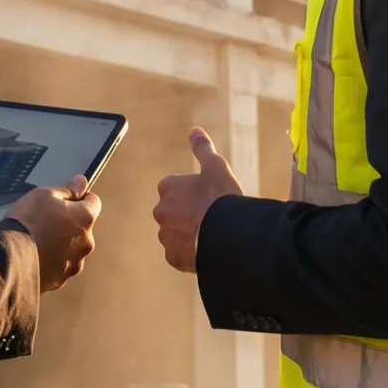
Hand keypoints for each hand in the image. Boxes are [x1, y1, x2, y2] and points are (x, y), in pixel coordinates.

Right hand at [8, 175, 101, 291]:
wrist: (10, 259)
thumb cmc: (28, 225)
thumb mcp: (44, 195)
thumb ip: (67, 189)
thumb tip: (81, 182)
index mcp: (85, 218)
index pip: (94, 202)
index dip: (80, 197)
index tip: (67, 198)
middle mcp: (85, 243)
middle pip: (82, 227)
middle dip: (69, 222)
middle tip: (47, 219)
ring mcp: (74, 263)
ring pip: (72, 248)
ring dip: (61, 243)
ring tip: (39, 238)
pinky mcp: (61, 279)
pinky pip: (60, 265)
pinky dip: (52, 260)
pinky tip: (36, 253)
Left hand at [152, 128, 241, 273]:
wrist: (227, 235)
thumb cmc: (221, 197)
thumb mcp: (216, 166)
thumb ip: (202, 148)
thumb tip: (194, 130)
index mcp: (168, 187)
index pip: (177, 189)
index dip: (195, 193)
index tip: (210, 198)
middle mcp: (160, 211)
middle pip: (175, 212)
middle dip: (189, 215)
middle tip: (211, 217)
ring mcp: (165, 236)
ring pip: (176, 234)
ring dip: (189, 234)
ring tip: (211, 235)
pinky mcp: (173, 257)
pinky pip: (180, 254)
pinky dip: (191, 253)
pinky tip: (207, 250)